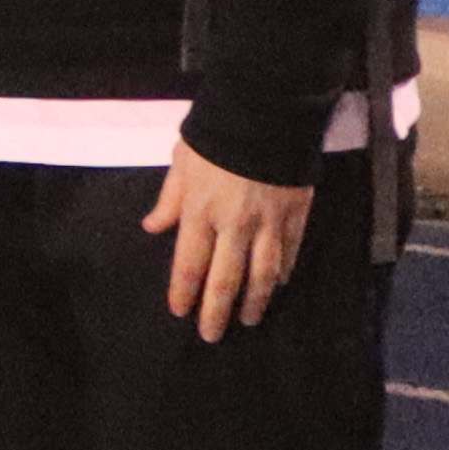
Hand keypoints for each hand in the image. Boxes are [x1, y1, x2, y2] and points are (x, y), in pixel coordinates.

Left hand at [141, 144, 313, 340]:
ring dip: (254, 302)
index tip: (180, 311)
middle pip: (224, 278)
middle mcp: (233, 224)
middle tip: (211, 335)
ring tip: (248, 320)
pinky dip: (282, 274)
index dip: (184, 291)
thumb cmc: (216, 135)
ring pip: (261, 275)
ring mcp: (268, 223)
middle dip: (216, 311)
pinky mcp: (296, 215)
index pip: (189, 263)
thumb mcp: (182, 161)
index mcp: (200, 211)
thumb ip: (169, 198)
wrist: (267, 113)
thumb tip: (152, 228)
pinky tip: (276, 287)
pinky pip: (289, 253)